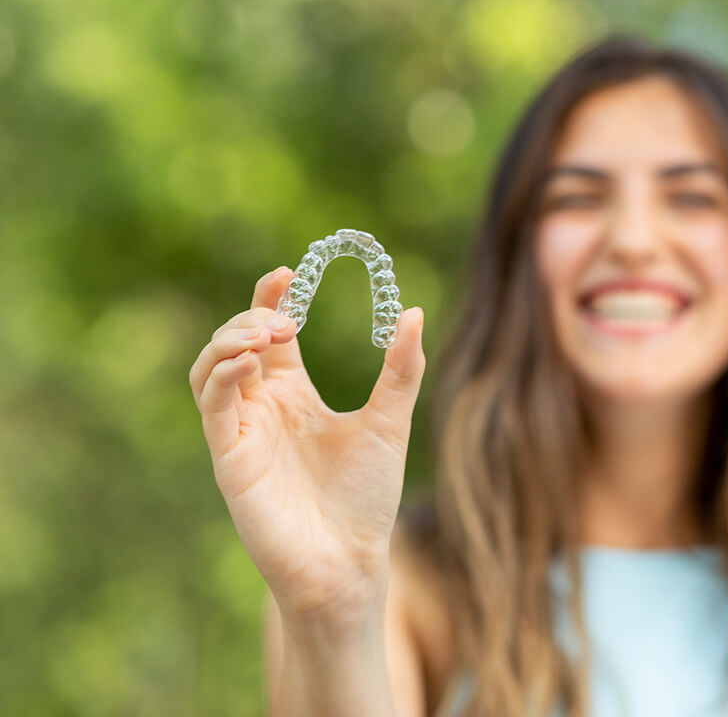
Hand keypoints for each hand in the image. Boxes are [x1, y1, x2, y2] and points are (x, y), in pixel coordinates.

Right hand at [189, 267, 425, 621]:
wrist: (351, 560)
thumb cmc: (367, 498)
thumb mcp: (390, 422)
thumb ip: (401, 370)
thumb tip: (412, 311)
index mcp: (295, 394)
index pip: (271, 332)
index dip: (272, 298)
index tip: (290, 271)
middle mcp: (263, 408)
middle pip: (235, 341)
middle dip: (252, 317)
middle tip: (286, 316)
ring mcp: (242, 431)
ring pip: (210, 367)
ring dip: (229, 340)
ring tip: (267, 332)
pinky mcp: (229, 458)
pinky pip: (212, 406)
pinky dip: (223, 376)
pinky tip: (251, 362)